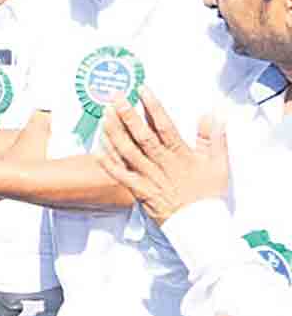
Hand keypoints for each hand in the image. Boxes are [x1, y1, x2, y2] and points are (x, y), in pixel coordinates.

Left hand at [96, 86, 228, 225]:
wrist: (203, 226)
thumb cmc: (209, 196)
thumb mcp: (218, 165)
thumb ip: (214, 138)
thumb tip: (212, 115)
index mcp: (181, 155)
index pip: (164, 125)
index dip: (153, 106)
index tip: (142, 89)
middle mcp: (162, 164)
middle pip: (142, 136)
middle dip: (127, 115)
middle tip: (115, 97)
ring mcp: (149, 177)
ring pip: (128, 152)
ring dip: (114, 133)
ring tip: (105, 115)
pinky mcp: (140, 191)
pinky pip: (121, 175)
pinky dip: (108, 163)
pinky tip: (97, 148)